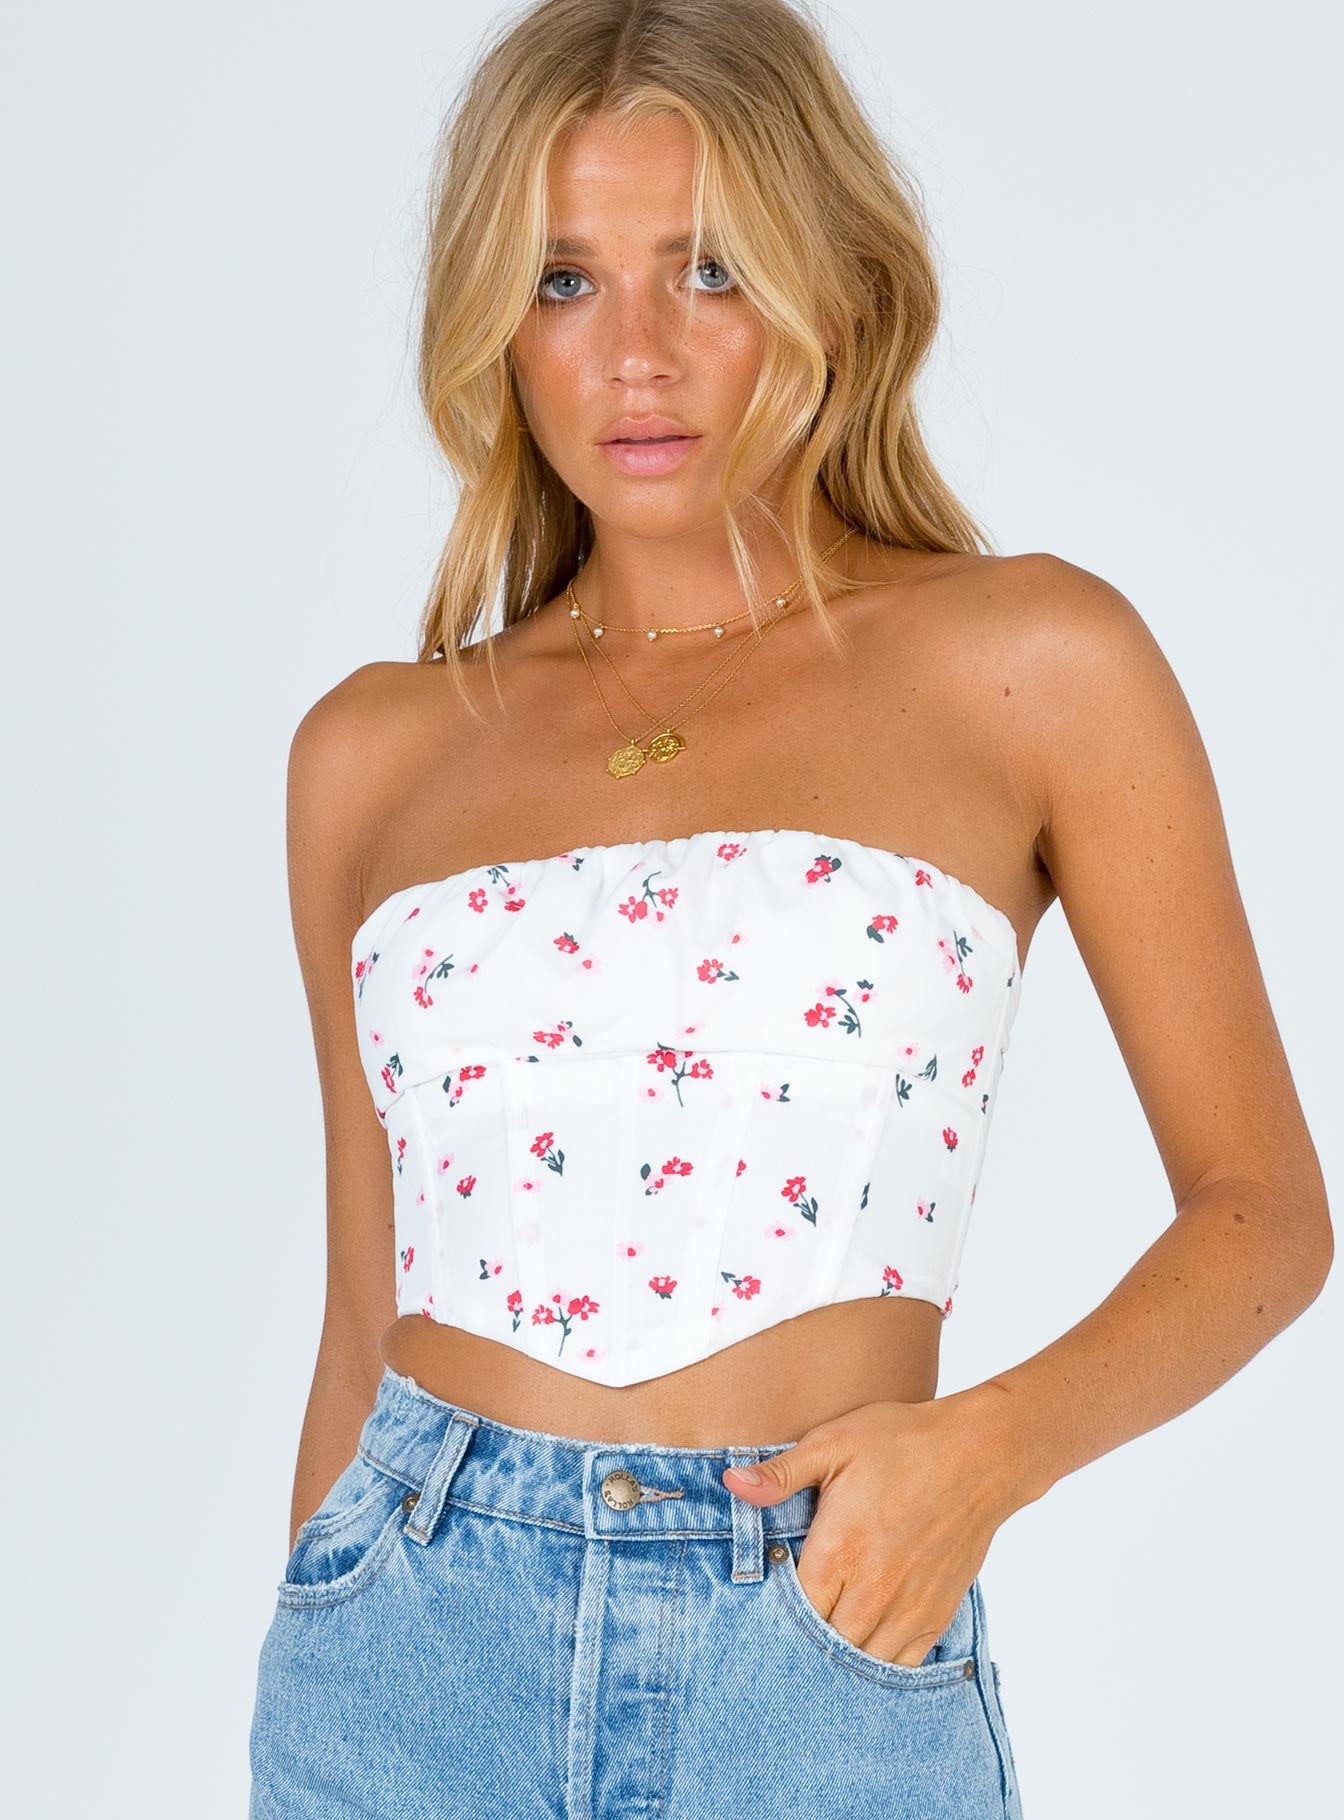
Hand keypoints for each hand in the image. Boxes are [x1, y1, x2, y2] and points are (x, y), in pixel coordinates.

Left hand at [722, 1386, 1029, 1667]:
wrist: (980, 1456)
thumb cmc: (902, 1443)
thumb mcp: (834, 1443)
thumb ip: (781, 1473)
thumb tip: (731, 1483)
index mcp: (839, 1550)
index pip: (791, 1611)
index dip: (772, 1614)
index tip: (761, 1604)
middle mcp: (872, 1589)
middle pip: (822, 1645)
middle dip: (800, 1642)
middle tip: (786, 1629)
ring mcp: (907, 1608)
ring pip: (860, 1663)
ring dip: (838, 1658)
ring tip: (819, 1643)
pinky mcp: (936, 1615)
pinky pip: (901, 1665)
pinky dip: (878, 1666)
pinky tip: (862, 1649)